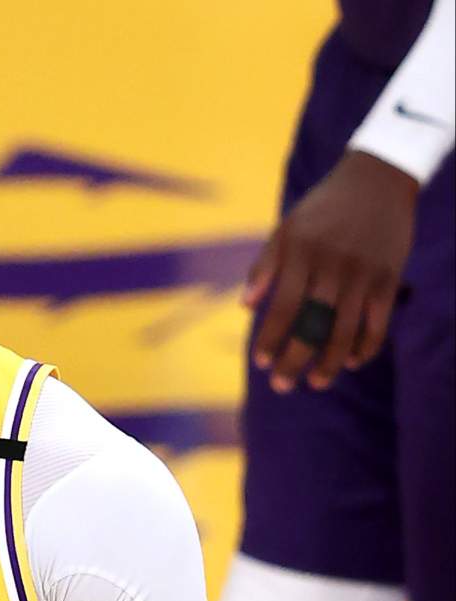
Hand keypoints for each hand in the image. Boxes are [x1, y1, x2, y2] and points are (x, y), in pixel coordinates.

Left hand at [244, 150, 417, 392]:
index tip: (259, 362)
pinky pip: (378, 322)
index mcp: (301, 253)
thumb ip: (264, 267)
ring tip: (316, 383)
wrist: (376, 180)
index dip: (270, 338)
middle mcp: (332, 266)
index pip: (282, 307)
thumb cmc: (322, 209)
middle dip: (295, 360)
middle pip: (312, 325)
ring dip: (329, 362)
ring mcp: (363, 274)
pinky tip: (349, 362)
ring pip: (346, 330)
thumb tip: (245, 307)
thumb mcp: (286, 228)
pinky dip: (365, 346)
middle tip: (281, 386)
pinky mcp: (389, 279)